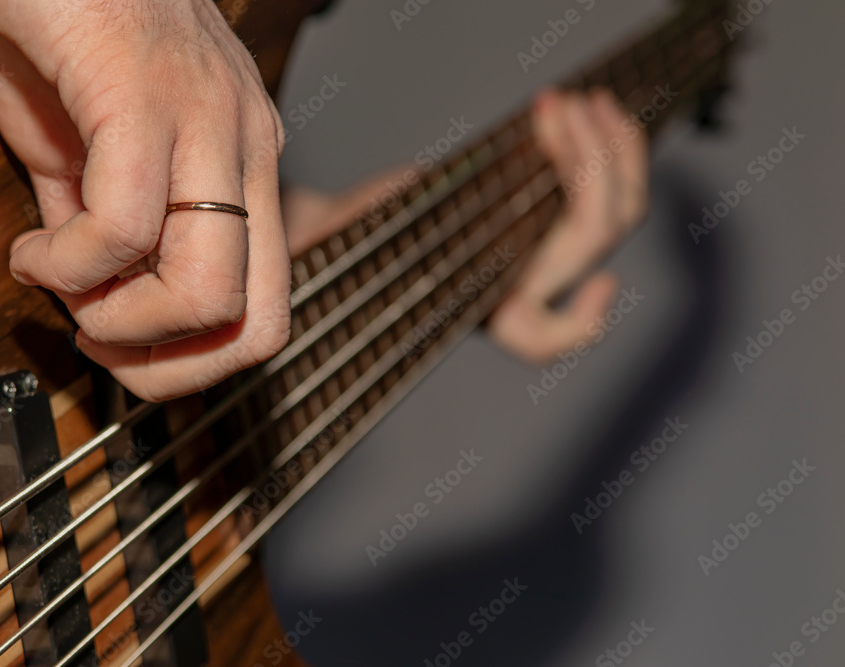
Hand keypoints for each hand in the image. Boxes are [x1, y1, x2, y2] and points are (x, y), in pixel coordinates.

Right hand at [0, 0, 289, 400]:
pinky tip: (30, 248)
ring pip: (209, 290)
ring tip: (57, 284)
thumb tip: (95, 299)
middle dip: (170, 368)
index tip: (122, 344)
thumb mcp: (93, 149)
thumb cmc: (68, 27)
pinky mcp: (146, 94)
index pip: (270, 309)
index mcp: (247, 165)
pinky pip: (125, 225)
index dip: (196, 362)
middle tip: (97, 338)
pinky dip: (68, 265)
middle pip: (259, 323)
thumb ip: (103, 227)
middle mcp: (248, 148)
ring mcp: (209, 120)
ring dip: (119, 324)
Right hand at [280, 89, 647, 363]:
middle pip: (593, 239)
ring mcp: (535, 248)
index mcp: (480, 308)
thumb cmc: (345, 247)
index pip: (540, 338)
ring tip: (577, 98)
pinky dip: (602, 142)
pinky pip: (597, 184)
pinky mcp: (541, 210)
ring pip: (613, 213)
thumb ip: (391, 234)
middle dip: (593, 162)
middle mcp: (517, 283)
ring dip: (610, 146)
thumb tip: (428, 205)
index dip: (583, 323)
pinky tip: (587, 109)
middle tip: (560, 106)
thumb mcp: (351, 244)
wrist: (343, 232)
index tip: (602, 283)